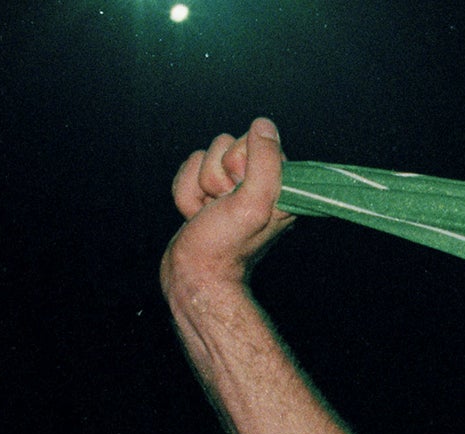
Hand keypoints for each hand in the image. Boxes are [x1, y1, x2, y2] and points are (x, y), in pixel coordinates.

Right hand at [161, 118, 295, 301]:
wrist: (196, 277)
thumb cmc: (227, 246)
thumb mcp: (254, 202)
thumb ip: (265, 162)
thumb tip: (263, 125)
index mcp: (279, 187)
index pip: (256, 142)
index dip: (239, 163)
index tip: (240, 190)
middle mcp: (258, 186)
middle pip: (224, 146)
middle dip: (215, 177)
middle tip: (222, 207)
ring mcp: (230, 191)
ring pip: (201, 158)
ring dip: (197, 188)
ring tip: (208, 214)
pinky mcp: (207, 196)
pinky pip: (186, 172)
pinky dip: (184, 195)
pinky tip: (195, 216)